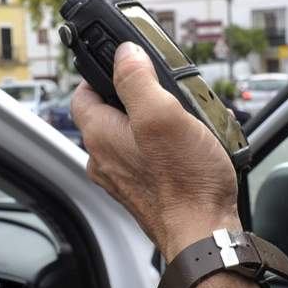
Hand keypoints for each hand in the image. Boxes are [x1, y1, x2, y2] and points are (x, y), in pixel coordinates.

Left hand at [71, 43, 240, 259]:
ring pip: (132, 137)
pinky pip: (150, 159)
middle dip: (138, 98)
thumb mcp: (162, 114)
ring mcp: (124, 179)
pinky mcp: (145, 192)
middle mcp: (105, 159)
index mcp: (100, 135)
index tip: (126, 64)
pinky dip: (167, 148)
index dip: (101, 72)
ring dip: (157, 123)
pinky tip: (193, 147)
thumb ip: (137, 79)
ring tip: (187, 121)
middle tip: (166, 93)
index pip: (82, 93)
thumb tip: (124, 53)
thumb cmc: (186, 182)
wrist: (204, 234)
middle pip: (110, 114)